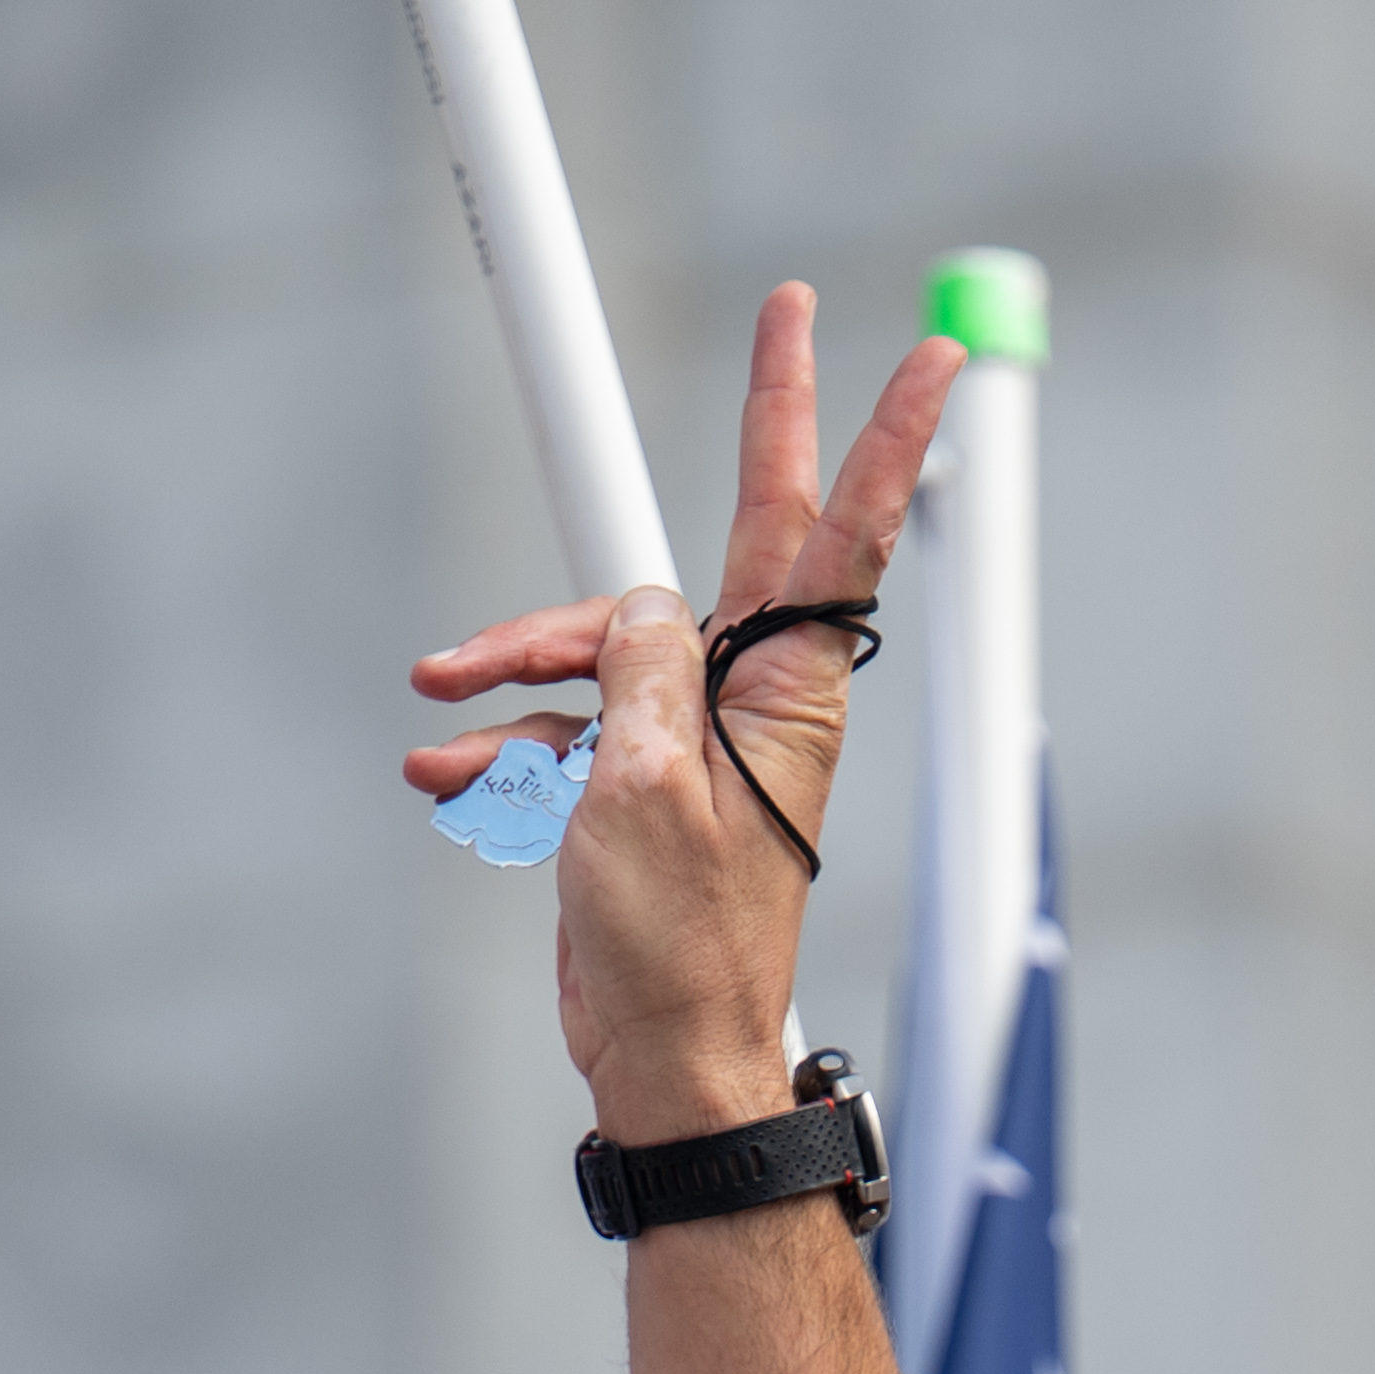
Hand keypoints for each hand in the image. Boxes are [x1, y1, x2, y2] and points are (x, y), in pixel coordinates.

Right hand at [404, 286, 964, 1144]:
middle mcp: (748, 699)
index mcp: (784, 693)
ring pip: (607, 644)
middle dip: (756, 429)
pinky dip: (503, 751)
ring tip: (442, 693)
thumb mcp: (645, 785)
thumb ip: (639, 669)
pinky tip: (447, 774)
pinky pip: (564, 733)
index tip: (932, 361)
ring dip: (518, 665)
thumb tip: (641, 603)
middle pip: (737, 536)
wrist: (659, 1060)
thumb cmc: (679, 944)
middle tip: (784, 313)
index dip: (883, 443)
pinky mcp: (635, 788)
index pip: (841, 538)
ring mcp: (689, 740)